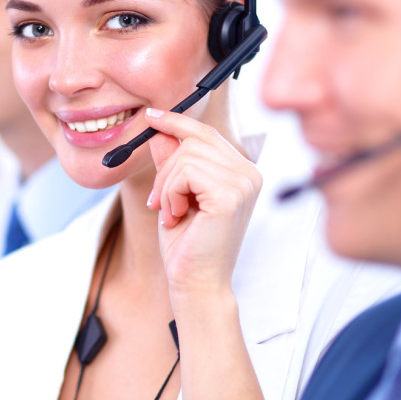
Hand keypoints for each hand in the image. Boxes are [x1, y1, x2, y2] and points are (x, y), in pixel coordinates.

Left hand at [145, 107, 261, 300]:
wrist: (196, 283)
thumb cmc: (187, 244)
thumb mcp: (174, 194)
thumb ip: (171, 162)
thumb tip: (159, 130)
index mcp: (241, 171)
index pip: (207, 133)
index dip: (177, 122)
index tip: (151, 117)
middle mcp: (249, 173)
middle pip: (193, 140)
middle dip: (165, 169)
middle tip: (157, 201)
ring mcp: (243, 183)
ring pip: (185, 156)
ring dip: (166, 186)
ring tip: (171, 213)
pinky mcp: (230, 195)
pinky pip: (186, 172)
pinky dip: (171, 193)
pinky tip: (177, 216)